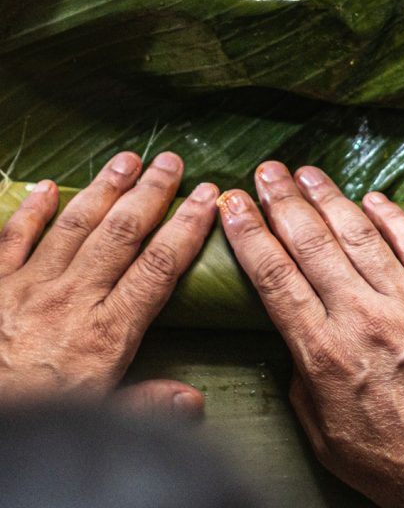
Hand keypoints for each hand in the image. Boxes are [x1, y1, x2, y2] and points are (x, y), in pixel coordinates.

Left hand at [0, 151, 216, 418]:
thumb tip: (193, 400)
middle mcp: (71, 300)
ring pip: (73, 227)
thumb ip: (146, 406)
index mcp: (105, 334)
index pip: (158, 267)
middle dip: (149, 193)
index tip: (208, 198)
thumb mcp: (95, 421)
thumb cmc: (36, 418)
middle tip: (170, 161)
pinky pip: (12, 239)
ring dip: (103, 190)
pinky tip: (48, 187)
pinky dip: (31, 211)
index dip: (187, 228)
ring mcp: (26, 288)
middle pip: (120, 234)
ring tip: (127, 160)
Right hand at [218, 163, 403, 507]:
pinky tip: (373, 198)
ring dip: (329, 198)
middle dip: (283, 201)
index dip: (249, 234)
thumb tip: (297, 338)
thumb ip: (302, 381)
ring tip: (307, 173)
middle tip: (266, 172)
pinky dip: (392, 217)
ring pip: (360, 234)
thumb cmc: (398, 464)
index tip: (233, 205)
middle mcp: (365, 316)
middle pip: (313, 243)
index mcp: (326, 353)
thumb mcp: (326, 437)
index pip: (276, 276)